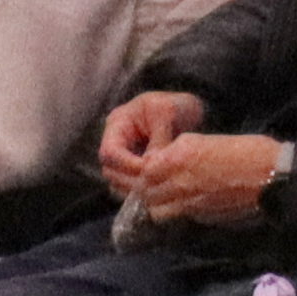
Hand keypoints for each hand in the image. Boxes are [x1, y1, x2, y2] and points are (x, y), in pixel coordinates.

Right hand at [94, 89, 208, 189]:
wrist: (187, 110)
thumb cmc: (176, 106)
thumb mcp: (168, 115)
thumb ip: (159, 140)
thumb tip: (150, 166)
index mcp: (118, 123)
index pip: (109, 151)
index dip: (125, 165)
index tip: (147, 171)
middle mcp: (116, 140)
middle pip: (109, 168)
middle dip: (129, 179)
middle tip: (152, 185)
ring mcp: (125, 154)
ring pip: (118, 179)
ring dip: (135, 186)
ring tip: (156, 188)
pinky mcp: (135, 165)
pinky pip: (131, 182)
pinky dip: (142, 188)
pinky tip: (158, 189)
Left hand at [124, 132, 286, 227]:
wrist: (272, 177)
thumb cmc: (246, 151)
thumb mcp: (205, 141)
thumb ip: (178, 151)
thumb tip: (162, 159)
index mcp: (177, 157)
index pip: (143, 169)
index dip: (142, 170)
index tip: (148, 167)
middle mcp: (177, 181)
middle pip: (144, 191)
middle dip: (144, 187)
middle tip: (151, 183)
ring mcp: (187, 202)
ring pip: (154, 209)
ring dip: (154, 203)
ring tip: (163, 196)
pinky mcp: (200, 216)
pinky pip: (174, 217)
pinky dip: (170, 212)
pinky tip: (179, 205)